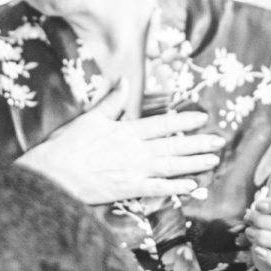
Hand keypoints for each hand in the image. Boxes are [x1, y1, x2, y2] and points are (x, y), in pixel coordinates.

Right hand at [17, 80, 224, 204]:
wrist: (52, 174)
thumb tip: (126, 81)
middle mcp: (135, 150)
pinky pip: (157, 188)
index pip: (162, 123)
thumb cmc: (67, 145)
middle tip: (219, 141)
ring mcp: (133, 171)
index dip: (184, 120)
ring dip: (193, 163)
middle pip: (173, 144)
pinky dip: (175, 187)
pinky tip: (192, 186)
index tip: (202, 117)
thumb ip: (112, 100)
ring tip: (213, 160)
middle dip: (198, 142)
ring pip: (170, 166)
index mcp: (126, 130)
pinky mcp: (127, 190)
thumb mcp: (90, 118)